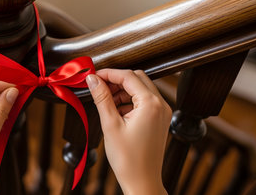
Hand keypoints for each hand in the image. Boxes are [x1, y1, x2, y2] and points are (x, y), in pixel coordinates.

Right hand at [86, 69, 170, 194]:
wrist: (142, 182)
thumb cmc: (128, 159)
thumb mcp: (110, 124)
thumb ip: (102, 98)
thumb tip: (92, 79)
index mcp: (151, 104)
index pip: (128, 76)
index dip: (108, 73)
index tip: (93, 76)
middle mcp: (161, 105)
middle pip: (137, 78)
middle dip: (116, 80)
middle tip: (98, 87)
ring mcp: (162, 112)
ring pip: (141, 88)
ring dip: (122, 90)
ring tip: (105, 101)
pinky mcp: (160, 119)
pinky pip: (144, 100)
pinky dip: (129, 100)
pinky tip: (115, 111)